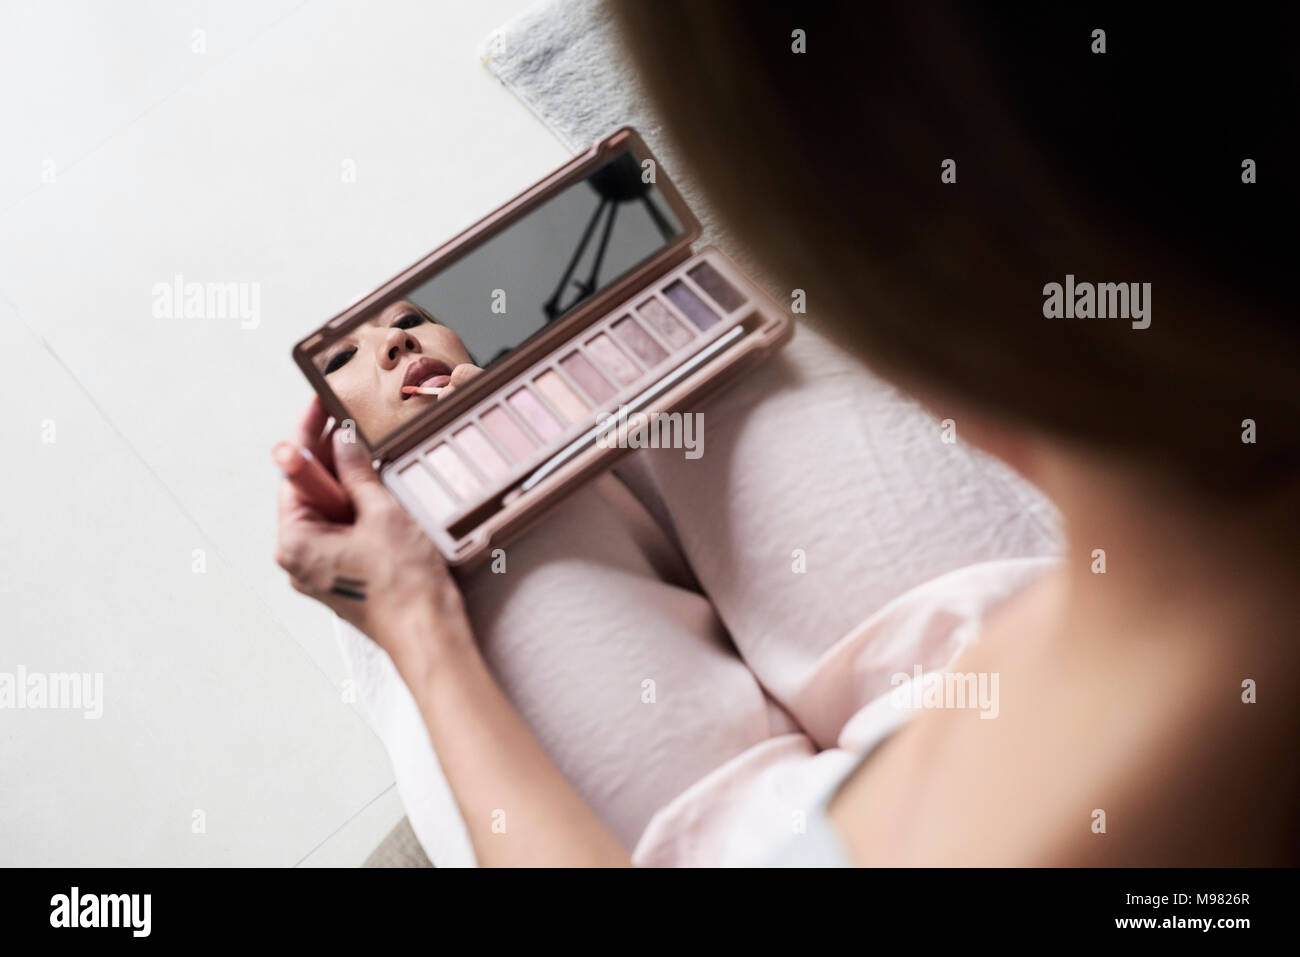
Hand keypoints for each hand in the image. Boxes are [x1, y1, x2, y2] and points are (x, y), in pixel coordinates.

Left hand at [274, 400, 472, 674]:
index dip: (308, 435)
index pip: (295, 474)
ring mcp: (318, 570)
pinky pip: (341, 532)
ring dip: (347, 484)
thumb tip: (343, 440)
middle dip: (329, 459)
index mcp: (295, 541)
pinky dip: (356, 510)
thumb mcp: (382, 514)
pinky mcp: (341, 577)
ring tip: (368, 454)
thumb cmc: (403, 584)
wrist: (428, 634)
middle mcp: (298, 558)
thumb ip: (357, 473)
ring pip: (328, 512)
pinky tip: (376, 491)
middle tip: (350, 424)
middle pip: (309, 492)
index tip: (319, 406)